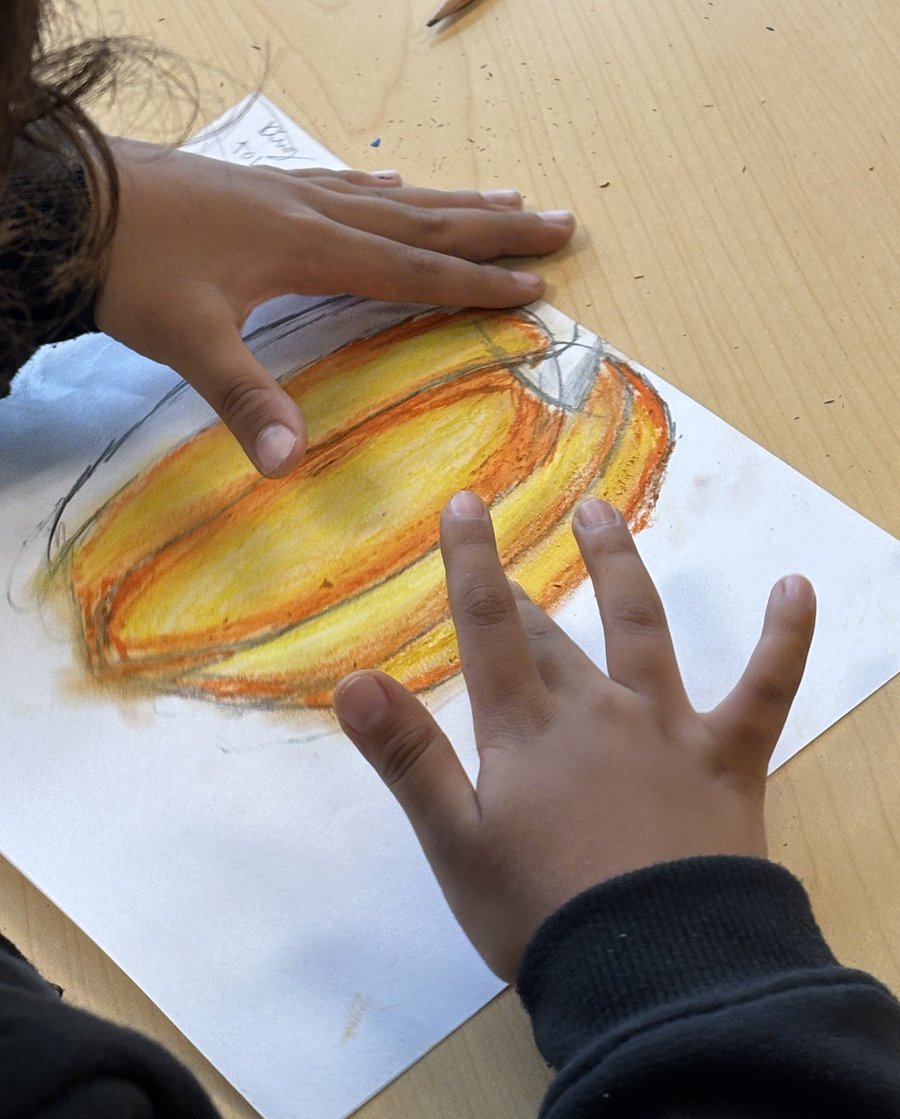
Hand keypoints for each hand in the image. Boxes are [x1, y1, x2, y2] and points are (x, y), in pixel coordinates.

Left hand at [94, 139, 574, 476]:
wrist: (69, 201)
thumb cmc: (132, 271)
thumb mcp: (189, 342)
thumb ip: (248, 400)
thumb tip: (293, 466)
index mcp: (310, 247)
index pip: (412, 269)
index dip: (476, 283)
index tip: (537, 287)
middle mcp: (312, 209)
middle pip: (422, 221)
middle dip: (493, 230)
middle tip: (559, 224)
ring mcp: (286, 190)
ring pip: (390, 197)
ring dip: (452, 202)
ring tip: (504, 200)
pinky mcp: (258, 186)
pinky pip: (342, 183)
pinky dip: (381, 189)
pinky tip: (391, 184)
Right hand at [333, 493, 815, 980]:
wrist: (657, 970)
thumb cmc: (543, 914)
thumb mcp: (456, 845)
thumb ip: (407, 758)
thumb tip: (352, 680)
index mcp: (527, 733)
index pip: (488, 630)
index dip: (471, 564)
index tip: (465, 504)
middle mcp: (596, 711)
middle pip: (551, 635)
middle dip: (521, 592)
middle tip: (506, 553)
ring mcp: (667, 729)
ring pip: (643, 630)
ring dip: (619, 568)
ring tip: (600, 514)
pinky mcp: (728, 759)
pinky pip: (765, 687)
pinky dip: (784, 637)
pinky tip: (796, 587)